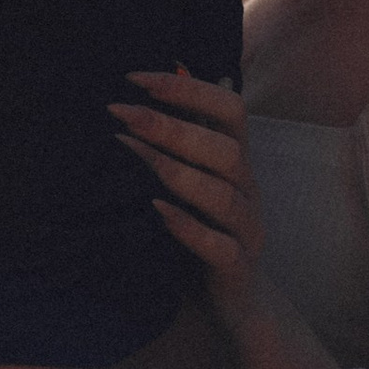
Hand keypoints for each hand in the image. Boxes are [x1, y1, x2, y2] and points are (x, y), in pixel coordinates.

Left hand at [112, 66, 264, 311]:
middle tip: (121, 112)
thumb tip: (174, 65)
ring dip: (178, 172)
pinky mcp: (237, 269)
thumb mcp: (196, 174)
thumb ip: (190, 127)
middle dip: (173, 127)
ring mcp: (247, 230)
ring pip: (225, 196)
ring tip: (133, 154)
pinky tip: (158, 212)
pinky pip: (221, 247)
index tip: (135, 78)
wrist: (234, 304)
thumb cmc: (203, 227)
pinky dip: (190, 229)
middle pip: (226, 150)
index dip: (189, 90)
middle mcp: (248, 190)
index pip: (230, 110)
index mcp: (238, 161)